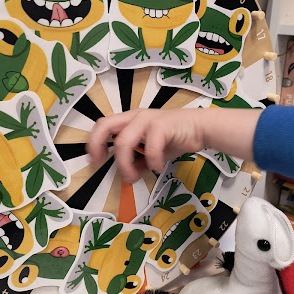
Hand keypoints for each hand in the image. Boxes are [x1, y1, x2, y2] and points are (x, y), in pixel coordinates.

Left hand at [88, 109, 207, 183]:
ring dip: (125, 163)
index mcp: (130, 121)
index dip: (94, 142)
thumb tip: (129, 176)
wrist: (200, 128)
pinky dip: (152, 161)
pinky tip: (157, 167)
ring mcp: (148, 119)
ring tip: (132, 176)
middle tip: (100, 162)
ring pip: (124, 141)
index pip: (103, 125)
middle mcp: (135, 117)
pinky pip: (151, 147)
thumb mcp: (152, 153)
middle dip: (97, 144)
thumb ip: (139, 162)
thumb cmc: (174, 137)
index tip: (94, 160)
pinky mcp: (163, 125)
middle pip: (106, 125)